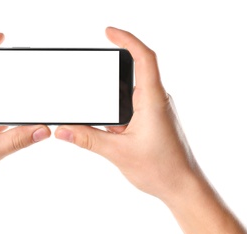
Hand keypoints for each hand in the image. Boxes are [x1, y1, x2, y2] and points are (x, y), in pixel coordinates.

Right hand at [55, 27, 198, 202]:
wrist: (183, 187)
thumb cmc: (162, 169)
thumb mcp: (118, 152)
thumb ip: (88, 139)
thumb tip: (64, 130)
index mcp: (152, 100)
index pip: (144, 58)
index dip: (127, 40)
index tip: (109, 33)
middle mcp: (156, 100)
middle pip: (133, 73)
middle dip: (111, 75)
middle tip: (95, 77)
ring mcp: (155, 110)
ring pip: (129, 94)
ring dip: (113, 103)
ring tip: (106, 121)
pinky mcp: (152, 121)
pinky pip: (131, 108)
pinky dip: (118, 114)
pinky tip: (112, 132)